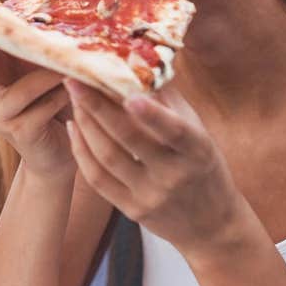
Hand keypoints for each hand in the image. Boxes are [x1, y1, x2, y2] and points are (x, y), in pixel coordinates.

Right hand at [0, 14, 73, 179]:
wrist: (61, 147)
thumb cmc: (49, 98)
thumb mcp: (35, 65)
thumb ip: (28, 44)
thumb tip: (41, 10)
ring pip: (16, 92)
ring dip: (45, 78)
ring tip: (67, 67)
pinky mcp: (18, 132)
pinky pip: (40, 109)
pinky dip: (59, 97)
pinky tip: (73, 93)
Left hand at [64, 80, 248, 255]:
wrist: (211, 226)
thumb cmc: (203, 167)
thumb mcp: (199, 133)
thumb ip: (170, 102)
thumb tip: (141, 59)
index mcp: (197, 151)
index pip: (174, 130)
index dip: (152, 114)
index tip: (127, 91)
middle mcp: (173, 175)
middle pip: (128, 140)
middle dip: (97, 107)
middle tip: (75, 79)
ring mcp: (150, 196)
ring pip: (107, 157)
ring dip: (86, 123)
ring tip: (74, 97)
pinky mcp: (131, 210)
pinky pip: (97, 179)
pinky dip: (82, 150)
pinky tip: (75, 126)